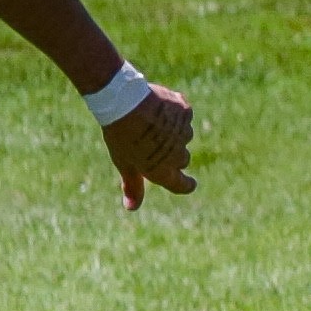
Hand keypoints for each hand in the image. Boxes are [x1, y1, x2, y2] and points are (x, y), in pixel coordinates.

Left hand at [100, 84, 194, 209]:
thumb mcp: (124, 163)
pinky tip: (159, 107)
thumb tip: (132, 208)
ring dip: (174, 131)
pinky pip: (184, 115)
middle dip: (172, 153)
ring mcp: (184, 133)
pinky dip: (175, 112)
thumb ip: (133, 186)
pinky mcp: (186, 112)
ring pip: (185, 135)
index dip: (187, 185)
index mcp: (163, 172)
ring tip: (152, 121)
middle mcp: (178, 155)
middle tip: (153, 142)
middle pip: (183, 159)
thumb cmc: (121, 135)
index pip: (183, 185)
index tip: (190, 183)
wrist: (124, 102)